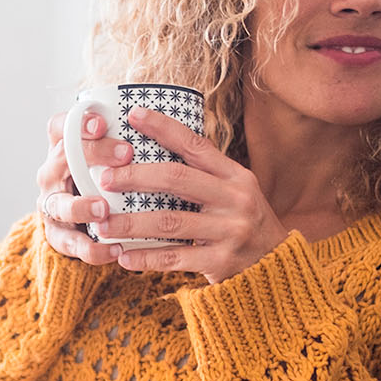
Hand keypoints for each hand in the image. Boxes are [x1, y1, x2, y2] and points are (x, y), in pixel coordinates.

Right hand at [36, 110, 133, 264]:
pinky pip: (70, 243)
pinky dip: (91, 249)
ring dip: (80, 206)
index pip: (61, 127)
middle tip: (126, 154)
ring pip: (59, 204)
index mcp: (63, 149)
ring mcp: (52, 205)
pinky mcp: (57, 235)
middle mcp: (52, 174)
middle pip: (62, 157)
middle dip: (93, 154)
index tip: (102, 123)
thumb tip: (172, 129)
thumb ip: (127, 145)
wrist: (81, 223)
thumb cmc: (104, 181)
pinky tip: (115, 250)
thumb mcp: (112, 160)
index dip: (78, 123)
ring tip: (103, 209)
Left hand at [94, 107, 289, 283]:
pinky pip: (175, 258)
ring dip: (130, 223)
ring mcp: (229, 231)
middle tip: (105, 179)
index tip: (133, 115)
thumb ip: (202, 175)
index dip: (163, 128)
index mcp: (235, 176)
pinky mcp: (221, 261)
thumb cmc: (243, 222)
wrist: (278, 265)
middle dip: (135, 176)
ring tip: (102, 225)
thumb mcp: (233, 192)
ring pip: (169, 221)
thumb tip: (151, 150)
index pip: (195, 145)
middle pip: (176, 179)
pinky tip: (123, 257)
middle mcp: (235, 199)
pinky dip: (146, 257)